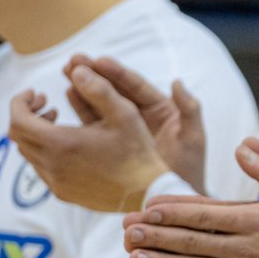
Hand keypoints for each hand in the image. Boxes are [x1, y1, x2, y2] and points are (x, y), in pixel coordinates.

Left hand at [8, 63, 169, 211]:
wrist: (147, 191)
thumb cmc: (138, 152)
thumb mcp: (125, 114)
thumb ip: (100, 90)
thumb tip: (78, 70)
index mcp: (60, 143)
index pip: (18, 119)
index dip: (20, 102)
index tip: (35, 93)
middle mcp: (51, 164)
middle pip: (18, 135)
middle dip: (27, 115)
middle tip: (47, 105)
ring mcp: (55, 181)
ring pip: (28, 152)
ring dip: (36, 134)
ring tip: (59, 123)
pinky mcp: (62, 192)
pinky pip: (41, 168)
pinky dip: (45, 151)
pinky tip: (68, 146)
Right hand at [71, 54, 208, 194]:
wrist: (173, 197)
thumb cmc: (190, 168)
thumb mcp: (193, 139)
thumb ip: (189, 110)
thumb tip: (177, 82)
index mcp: (161, 108)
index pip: (136, 86)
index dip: (117, 72)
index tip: (99, 60)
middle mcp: (140, 114)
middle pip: (114, 89)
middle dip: (94, 74)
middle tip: (73, 60)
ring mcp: (123, 128)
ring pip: (101, 103)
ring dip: (83, 87)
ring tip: (66, 73)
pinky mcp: (109, 142)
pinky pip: (93, 123)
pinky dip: (81, 110)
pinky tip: (66, 98)